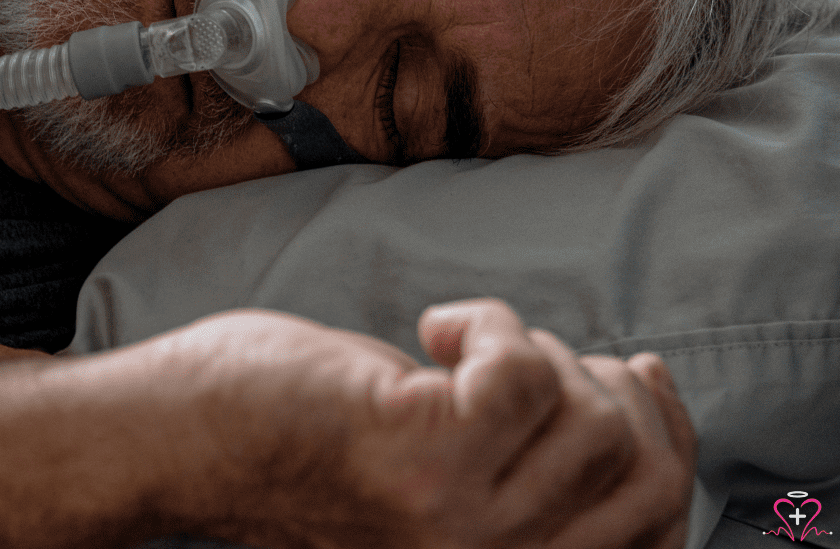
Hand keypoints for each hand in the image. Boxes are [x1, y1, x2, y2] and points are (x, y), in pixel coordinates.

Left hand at [153, 300, 694, 547]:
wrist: (182, 440)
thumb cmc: (303, 441)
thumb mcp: (444, 479)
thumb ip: (529, 469)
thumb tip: (638, 393)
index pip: (655, 526)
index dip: (669, 441)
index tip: (642, 376)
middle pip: (642, 475)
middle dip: (611, 389)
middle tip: (526, 353)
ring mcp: (462, 525)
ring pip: (590, 415)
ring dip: (530, 348)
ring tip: (453, 348)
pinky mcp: (423, 456)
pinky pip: (524, 368)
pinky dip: (487, 324)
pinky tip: (430, 333)